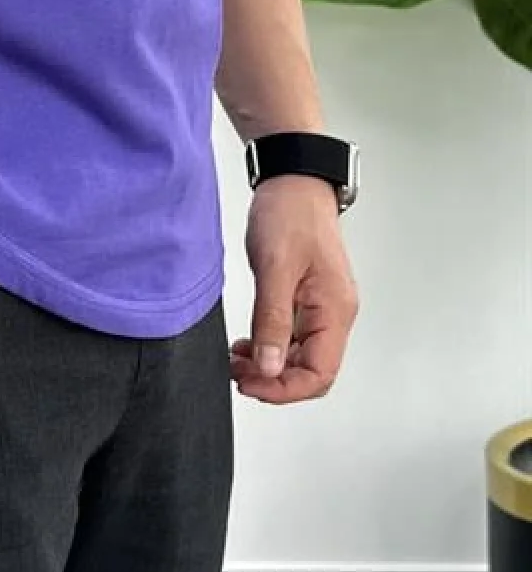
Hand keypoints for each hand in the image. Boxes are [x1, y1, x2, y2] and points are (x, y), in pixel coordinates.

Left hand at [228, 174, 359, 404]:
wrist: (293, 181)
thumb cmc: (290, 214)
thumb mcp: (275, 267)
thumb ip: (273, 320)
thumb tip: (270, 367)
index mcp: (334, 310)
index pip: (320, 374)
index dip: (284, 389)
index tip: (250, 384)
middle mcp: (334, 314)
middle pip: (312, 371)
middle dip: (274, 380)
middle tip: (237, 373)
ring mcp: (322, 307)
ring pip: (301, 357)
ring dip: (270, 366)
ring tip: (237, 360)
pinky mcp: (307, 299)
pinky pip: (293, 338)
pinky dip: (270, 347)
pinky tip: (248, 344)